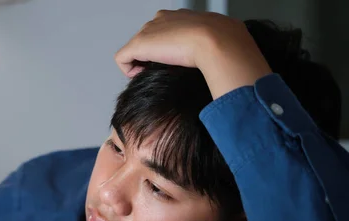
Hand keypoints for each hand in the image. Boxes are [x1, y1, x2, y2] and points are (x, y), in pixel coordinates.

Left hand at [115, 9, 271, 98]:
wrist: (218, 41)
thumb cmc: (225, 44)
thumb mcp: (222, 43)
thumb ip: (214, 51)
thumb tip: (224, 65)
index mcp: (181, 17)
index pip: (164, 33)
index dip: (166, 52)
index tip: (175, 65)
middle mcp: (161, 19)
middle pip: (147, 41)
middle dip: (152, 58)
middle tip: (163, 73)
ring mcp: (148, 31)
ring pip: (134, 51)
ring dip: (142, 65)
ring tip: (156, 75)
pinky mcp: (138, 44)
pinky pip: (122, 59)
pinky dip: (130, 71)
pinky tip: (143, 77)